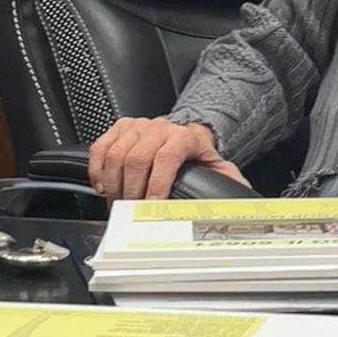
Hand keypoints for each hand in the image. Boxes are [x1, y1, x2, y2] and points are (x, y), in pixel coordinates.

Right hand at [88, 117, 248, 200]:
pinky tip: (103, 186)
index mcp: (184, 137)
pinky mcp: (120, 127)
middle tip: (130, 210)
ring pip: (116, 155)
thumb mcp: (216, 165)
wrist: (185, 131)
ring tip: (117, 202)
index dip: (156, 184)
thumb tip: (239, 196)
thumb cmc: (196, 152)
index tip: (150, 207)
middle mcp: (159, 128)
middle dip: (132, 191)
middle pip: (136, 159)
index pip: (166, 158)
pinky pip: (101, 147)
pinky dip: (97, 169)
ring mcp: (137, 126)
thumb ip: (228, 180)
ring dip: (113, 184)